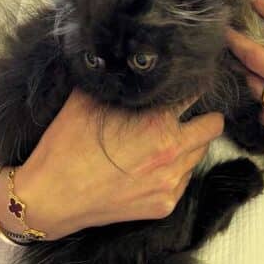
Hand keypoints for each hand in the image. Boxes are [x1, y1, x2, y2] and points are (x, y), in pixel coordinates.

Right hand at [7, 88, 224, 239]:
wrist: (49, 199)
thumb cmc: (65, 146)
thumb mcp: (86, 99)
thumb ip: (114, 79)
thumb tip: (124, 58)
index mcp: (156, 121)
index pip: (196, 92)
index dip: (192, 84)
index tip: (187, 82)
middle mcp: (171, 152)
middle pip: (213, 125)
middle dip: (203, 115)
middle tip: (187, 112)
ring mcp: (170, 182)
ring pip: (201, 153)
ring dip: (190, 142)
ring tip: (163, 138)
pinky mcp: (164, 205)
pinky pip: (185, 179)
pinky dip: (176, 169)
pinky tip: (152, 164)